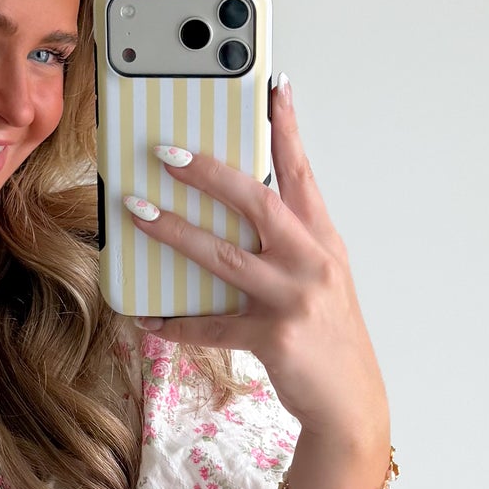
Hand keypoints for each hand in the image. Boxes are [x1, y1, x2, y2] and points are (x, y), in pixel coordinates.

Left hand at [123, 72, 388, 485]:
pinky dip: (176, 325)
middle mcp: (312, 262)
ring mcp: (294, 299)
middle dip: (207, 172)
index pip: (301, 172)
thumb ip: (289, 241)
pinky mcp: (274, 338)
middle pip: (256, 202)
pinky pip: (211, 326)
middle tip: (165, 151)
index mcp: (323, 240)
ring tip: (137, 210)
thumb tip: (236, 205)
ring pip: (223, 256)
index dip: (287, 127)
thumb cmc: (330, 335)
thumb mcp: (322, 277)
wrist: (351, 402)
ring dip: (174, 230)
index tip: (272, 86)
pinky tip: (148, 320)